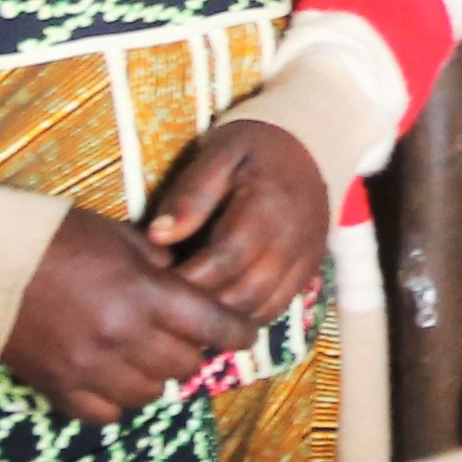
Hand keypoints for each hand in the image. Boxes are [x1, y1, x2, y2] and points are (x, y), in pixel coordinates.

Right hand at [1, 208, 247, 420]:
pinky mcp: (58, 389)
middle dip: (192, 348)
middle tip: (182, 334)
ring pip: (151, 393)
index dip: (237, 332)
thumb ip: (160, 265)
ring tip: (144, 353)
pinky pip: (107, 414)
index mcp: (143, 295)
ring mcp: (89, 369)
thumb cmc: (52, 236)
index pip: (214, 326)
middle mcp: (122, 338)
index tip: (244, 333)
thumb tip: (188, 284)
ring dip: (156, 375)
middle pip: (185, 364)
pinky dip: (117, 399)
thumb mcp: (119, 236)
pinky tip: (112, 377)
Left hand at [147, 121, 333, 329]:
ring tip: (187, 309)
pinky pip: (275, 309)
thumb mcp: (218, 155)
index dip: (185, 279)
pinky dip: (244, 316)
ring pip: (259, 310)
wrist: (309, 144)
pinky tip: (218, 307)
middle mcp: (291, 241)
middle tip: (164, 302)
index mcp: (265, 209)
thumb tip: (157, 235)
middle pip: (241, 294)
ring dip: (220, 317)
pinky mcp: (308, 272)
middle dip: (199, 305)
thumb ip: (190, 195)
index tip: (153, 283)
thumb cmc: (254, 147)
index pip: (222, 260)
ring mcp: (304, 260)